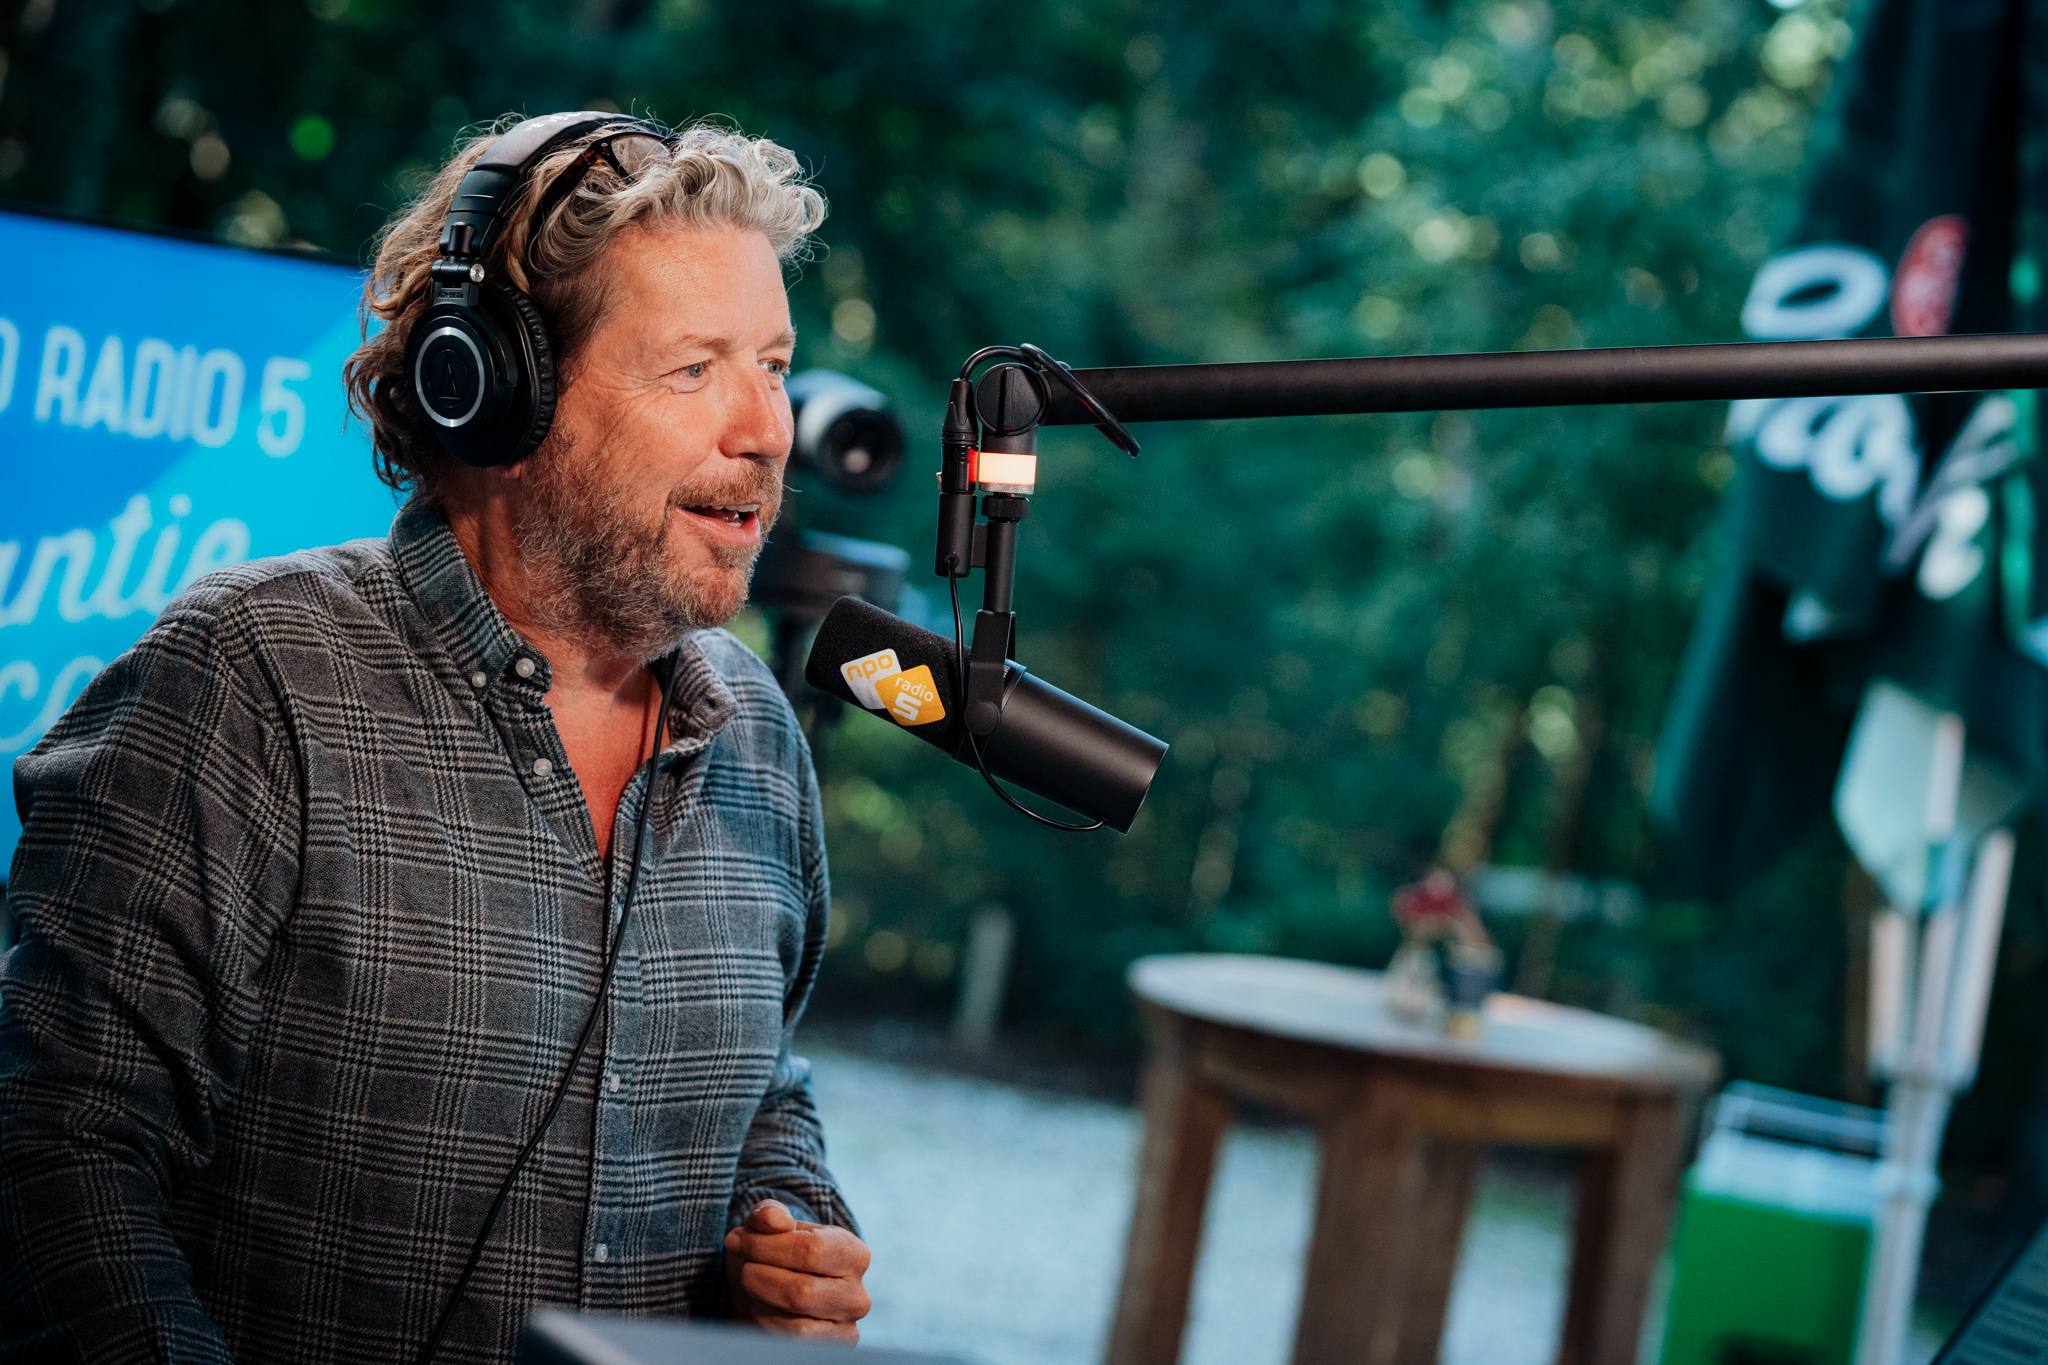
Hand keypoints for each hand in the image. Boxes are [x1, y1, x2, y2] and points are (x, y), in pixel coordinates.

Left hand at [725, 1199, 871, 1341]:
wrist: (772, 1296)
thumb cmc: (775, 1255)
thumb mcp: (770, 1227)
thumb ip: (770, 1214)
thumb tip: (774, 1219)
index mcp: (854, 1254)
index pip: (811, 1250)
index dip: (766, 1246)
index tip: (737, 1240)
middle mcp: (857, 1295)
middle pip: (802, 1291)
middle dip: (759, 1277)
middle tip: (743, 1268)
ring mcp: (846, 1328)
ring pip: (796, 1324)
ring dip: (762, 1303)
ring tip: (754, 1288)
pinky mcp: (831, 1350)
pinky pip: (791, 1344)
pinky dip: (766, 1324)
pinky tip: (762, 1309)